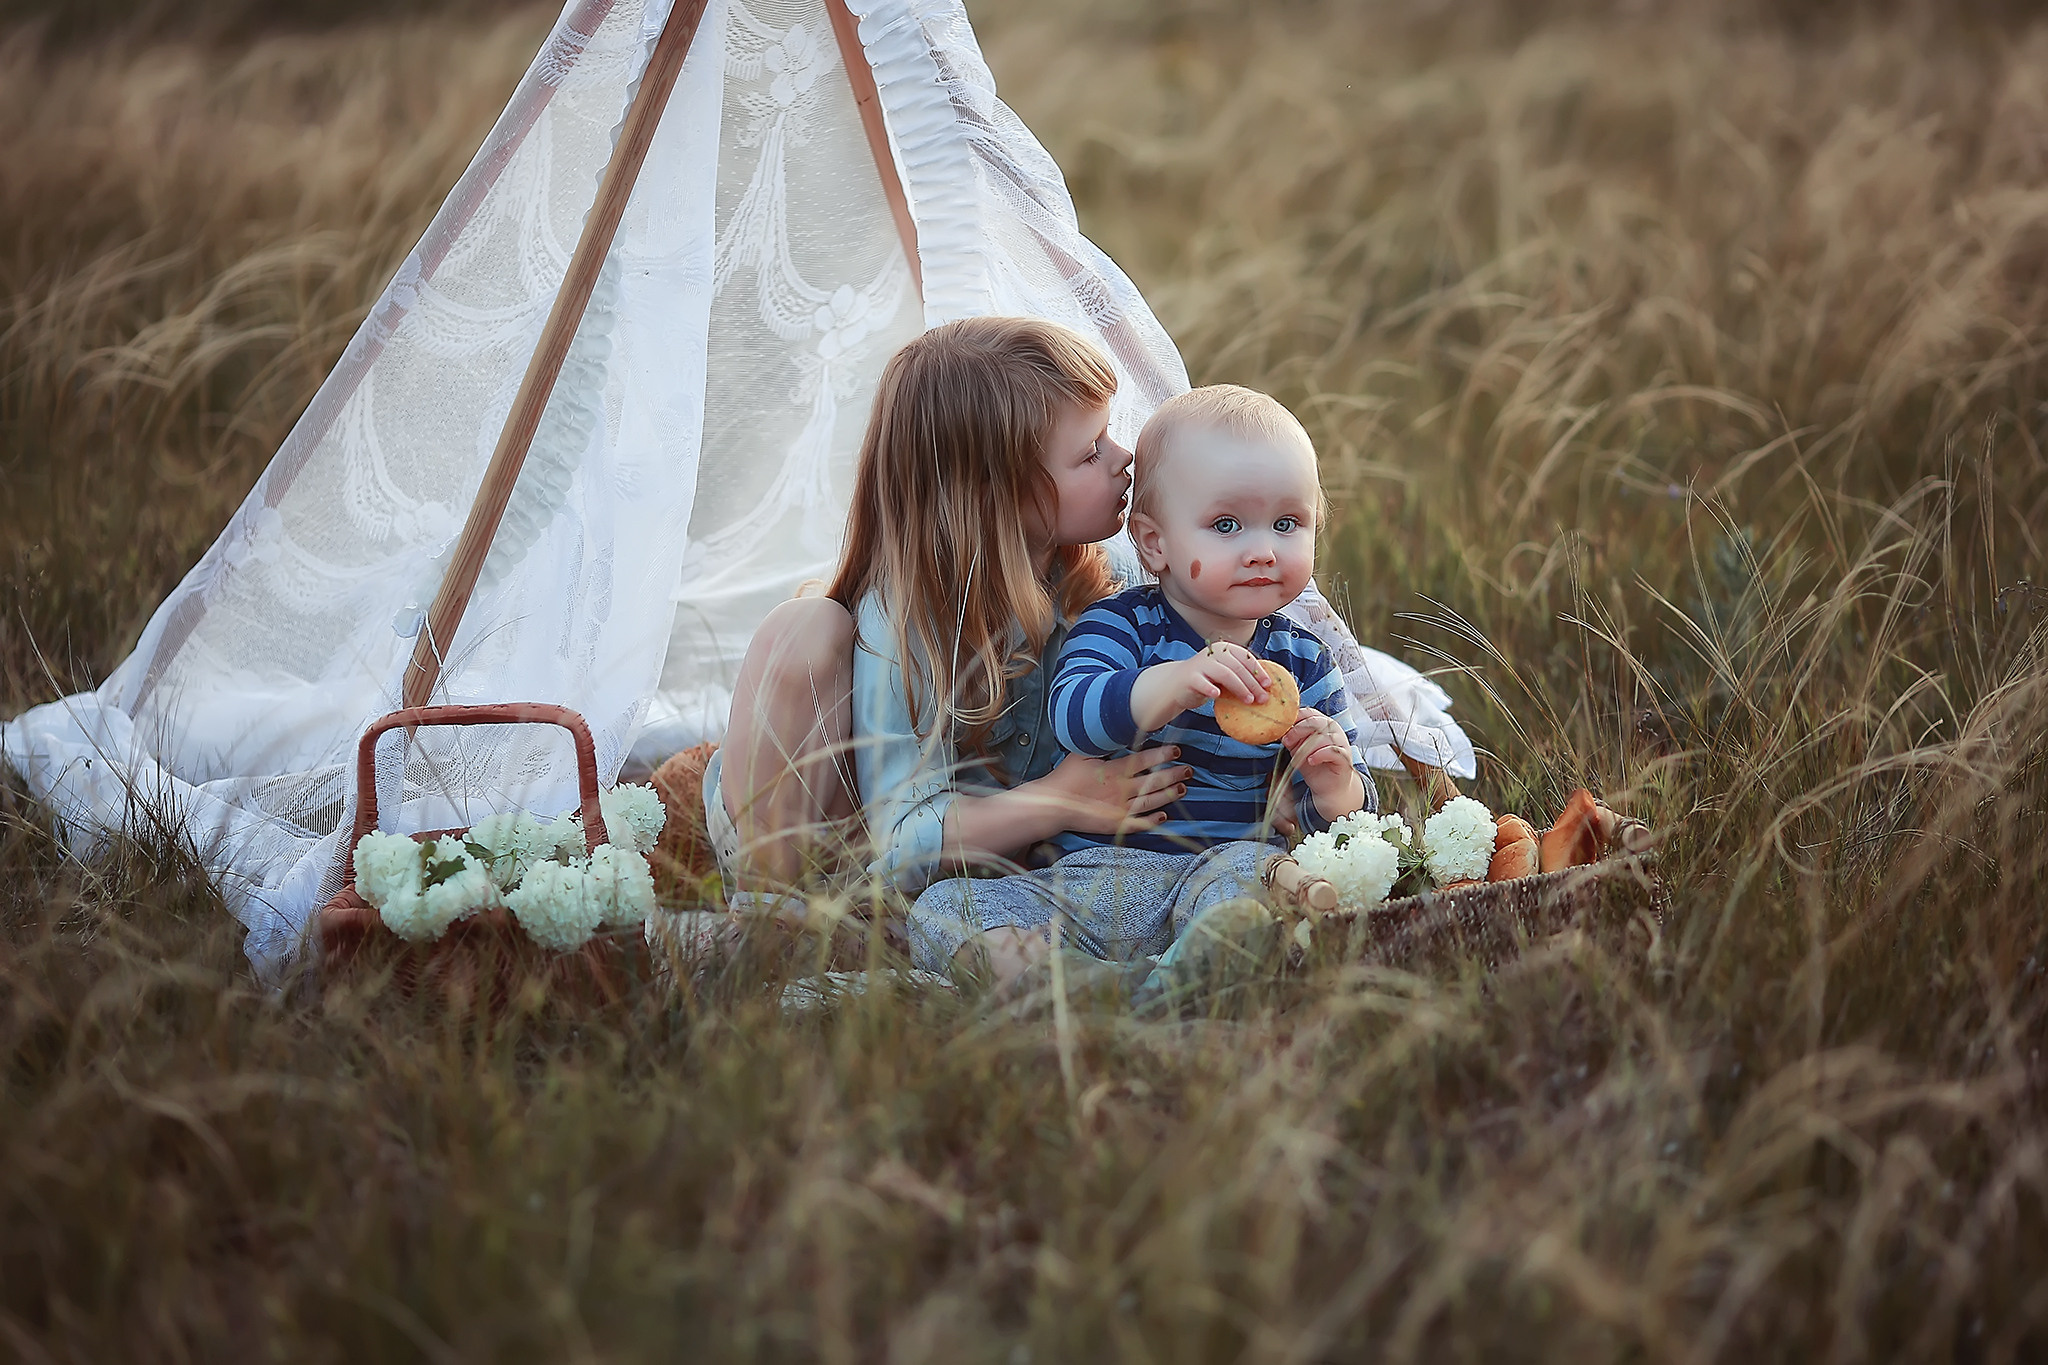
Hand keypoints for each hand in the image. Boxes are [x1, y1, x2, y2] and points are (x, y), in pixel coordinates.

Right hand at [1017, 747, 1189, 836]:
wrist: (1053, 804)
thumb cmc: (1065, 777)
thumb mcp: (1081, 754)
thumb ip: (1101, 745)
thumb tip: (1114, 733)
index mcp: (1114, 770)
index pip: (1144, 760)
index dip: (1162, 755)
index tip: (1176, 751)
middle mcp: (1122, 789)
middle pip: (1154, 781)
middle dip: (1173, 775)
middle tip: (1188, 771)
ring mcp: (1120, 808)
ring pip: (1152, 801)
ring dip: (1168, 795)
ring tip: (1182, 790)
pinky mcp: (1116, 823)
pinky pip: (1140, 822)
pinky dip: (1153, 819)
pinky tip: (1164, 815)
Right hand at [1129, 640, 1269, 732]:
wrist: (1176, 684)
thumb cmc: (1206, 680)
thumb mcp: (1224, 673)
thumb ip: (1240, 675)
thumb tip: (1266, 687)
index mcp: (1224, 649)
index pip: (1246, 657)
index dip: (1258, 670)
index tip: (1268, 685)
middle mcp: (1213, 654)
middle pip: (1238, 667)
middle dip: (1253, 683)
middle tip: (1262, 698)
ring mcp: (1201, 664)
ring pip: (1225, 674)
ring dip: (1240, 688)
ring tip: (1248, 701)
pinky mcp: (1190, 677)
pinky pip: (1203, 683)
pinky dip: (1211, 689)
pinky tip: (1218, 696)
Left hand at [1282, 711, 1364, 821]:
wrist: (1327, 786)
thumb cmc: (1313, 764)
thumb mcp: (1297, 749)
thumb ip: (1291, 738)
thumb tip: (1278, 730)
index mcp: (1322, 724)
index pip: (1310, 713)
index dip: (1296, 718)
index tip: (1284, 727)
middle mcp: (1333, 730)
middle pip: (1316, 722)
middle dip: (1298, 730)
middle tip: (1287, 741)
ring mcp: (1341, 743)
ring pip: (1325, 736)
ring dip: (1307, 746)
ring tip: (1298, 756)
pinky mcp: (1344, 757)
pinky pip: (1333, 751)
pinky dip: (1319, 754)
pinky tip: (1311, 760)